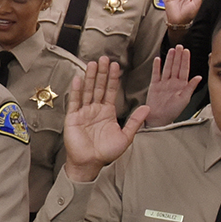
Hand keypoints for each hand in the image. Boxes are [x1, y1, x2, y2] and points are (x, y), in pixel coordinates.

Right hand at [60, 58, 146, 180]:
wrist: (90, 163)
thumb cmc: (107, 152)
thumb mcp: (126, 136)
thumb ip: (135, 121)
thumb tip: (147, 107)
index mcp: (108, 112)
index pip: (111, 91)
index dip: (113, 78)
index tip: (116, 65)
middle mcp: (95, 109)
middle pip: (99, 87)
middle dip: (102, 73)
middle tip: (104, 58)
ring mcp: (83, 112)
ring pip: (87, 91)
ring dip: (90, 77)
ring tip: (92, 63)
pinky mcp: (73, 118)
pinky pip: (75, 102)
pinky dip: (76, 90)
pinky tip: (79, 79)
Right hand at [138, 45, 196, 129]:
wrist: (158, 118)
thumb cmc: (172, 111)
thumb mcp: (185, 99)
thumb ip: (191, 87)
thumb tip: (198, 77)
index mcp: (181, 85)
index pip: (184, 69)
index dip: (185, 60)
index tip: (186, 51)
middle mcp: (173, 83)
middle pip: (176, 66)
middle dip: (178, 56)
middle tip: (179, 46)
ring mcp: (164, 83)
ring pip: (167, 68)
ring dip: (169, 59)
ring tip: (171, 50)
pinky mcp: (155, 85)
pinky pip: (156, 74)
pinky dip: (157, 66)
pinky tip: (158, 59)